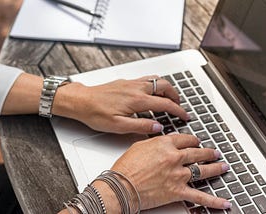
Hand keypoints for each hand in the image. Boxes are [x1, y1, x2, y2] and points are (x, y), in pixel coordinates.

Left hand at [53, 76, 188, 133]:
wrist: (80, 101)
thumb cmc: (95, 113)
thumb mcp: (118, 126)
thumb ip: (140, 126)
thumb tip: (157, 127)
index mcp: (137, 100)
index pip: (165, 103)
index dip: (178, 110)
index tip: (185, 116)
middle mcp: (136, 88)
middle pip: (165, 86)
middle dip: (176, 95)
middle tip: (179, 106)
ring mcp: (131, 83)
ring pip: (156, 80)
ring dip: (166, 88)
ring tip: (169, 98)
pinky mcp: (125, 81)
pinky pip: (147, 79)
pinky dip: (156, 84)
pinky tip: (152, 92)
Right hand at [111, 134, 230, 210]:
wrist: (121, 186)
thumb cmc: (126, 167)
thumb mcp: (139, 146)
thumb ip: (155, 143)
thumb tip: (163, 142)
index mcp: (165, 144)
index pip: (185, 139)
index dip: (193, 140)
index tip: (196, 141)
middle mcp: (174, 158)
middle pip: (197, 153)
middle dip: (208, 152)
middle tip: (214, 152)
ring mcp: (178, 175)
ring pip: (203, 170)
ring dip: (215, 168)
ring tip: (223, 166)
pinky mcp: (178, 191)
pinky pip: (200, 197)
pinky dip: (214, 201)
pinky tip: (224, 202)